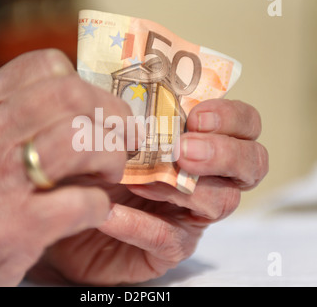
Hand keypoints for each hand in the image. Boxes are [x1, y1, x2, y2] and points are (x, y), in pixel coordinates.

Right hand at [0, 50, 132, 285]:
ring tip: (108, 174)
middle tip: (125, 138)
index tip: (103, 111)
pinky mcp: (11, 227)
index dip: (89, 87)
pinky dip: (99, 204)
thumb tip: (89, 102)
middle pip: (69, 95)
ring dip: (111, 157)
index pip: (47, 66)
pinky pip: (81, 201)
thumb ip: (20, 116)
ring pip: (79, 139)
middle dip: (113, 115)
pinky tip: (91, 209)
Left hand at [27, 99, 268, 284]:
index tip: (198, 115)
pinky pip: (169, 239)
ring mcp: (194, 214)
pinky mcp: (171, 249)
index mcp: (202, 139)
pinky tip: (110, 213)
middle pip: (252, 164)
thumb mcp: (109, 126)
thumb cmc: (95, 159)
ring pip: (221, 202)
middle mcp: (209, 177)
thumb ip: (126, 101)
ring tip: (138, 180)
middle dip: (225, 154)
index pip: (245, 125)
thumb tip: (124, 68)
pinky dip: (141, 224)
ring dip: (181, 186)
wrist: (64, 210)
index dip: (233, 119)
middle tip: (185, 150)